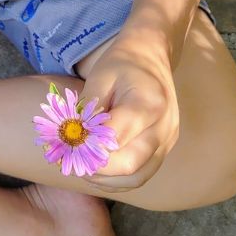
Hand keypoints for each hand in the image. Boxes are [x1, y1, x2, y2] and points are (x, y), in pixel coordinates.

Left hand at [79, 41, 178, 190]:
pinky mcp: (164, 148)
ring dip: (106, 179)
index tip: (67, 144)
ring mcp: (167, 140)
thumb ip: (89, 110)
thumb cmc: (122, 64)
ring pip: (137, 177)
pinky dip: (118, 179)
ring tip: (82, 167)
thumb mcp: (99, 77)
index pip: (116, 138)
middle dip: (96, 168)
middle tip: (72, 159)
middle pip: (130, 164)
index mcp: (149, 104)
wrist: (150, 56)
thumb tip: (74, 140)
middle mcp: (164, 127)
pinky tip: (97, 170)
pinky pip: (141, 174)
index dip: (89, 146)